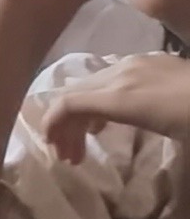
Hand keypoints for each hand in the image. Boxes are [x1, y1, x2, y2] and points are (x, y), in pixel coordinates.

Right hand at [44, 52, 189, 155]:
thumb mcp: (166, 135)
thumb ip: (118, 121)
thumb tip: (94, 128)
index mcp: (121, 95)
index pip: (67, 104)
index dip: (51, 126)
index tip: (56, 152)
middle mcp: (121, 74)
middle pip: (74, 92)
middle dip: (63, 124)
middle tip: (69, 155)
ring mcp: (135, 65)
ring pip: (90, 84)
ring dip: (81, 112)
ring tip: (87, 140)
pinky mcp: (149, 62)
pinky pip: (110, 78)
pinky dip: (99, 99)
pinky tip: (111, 119)